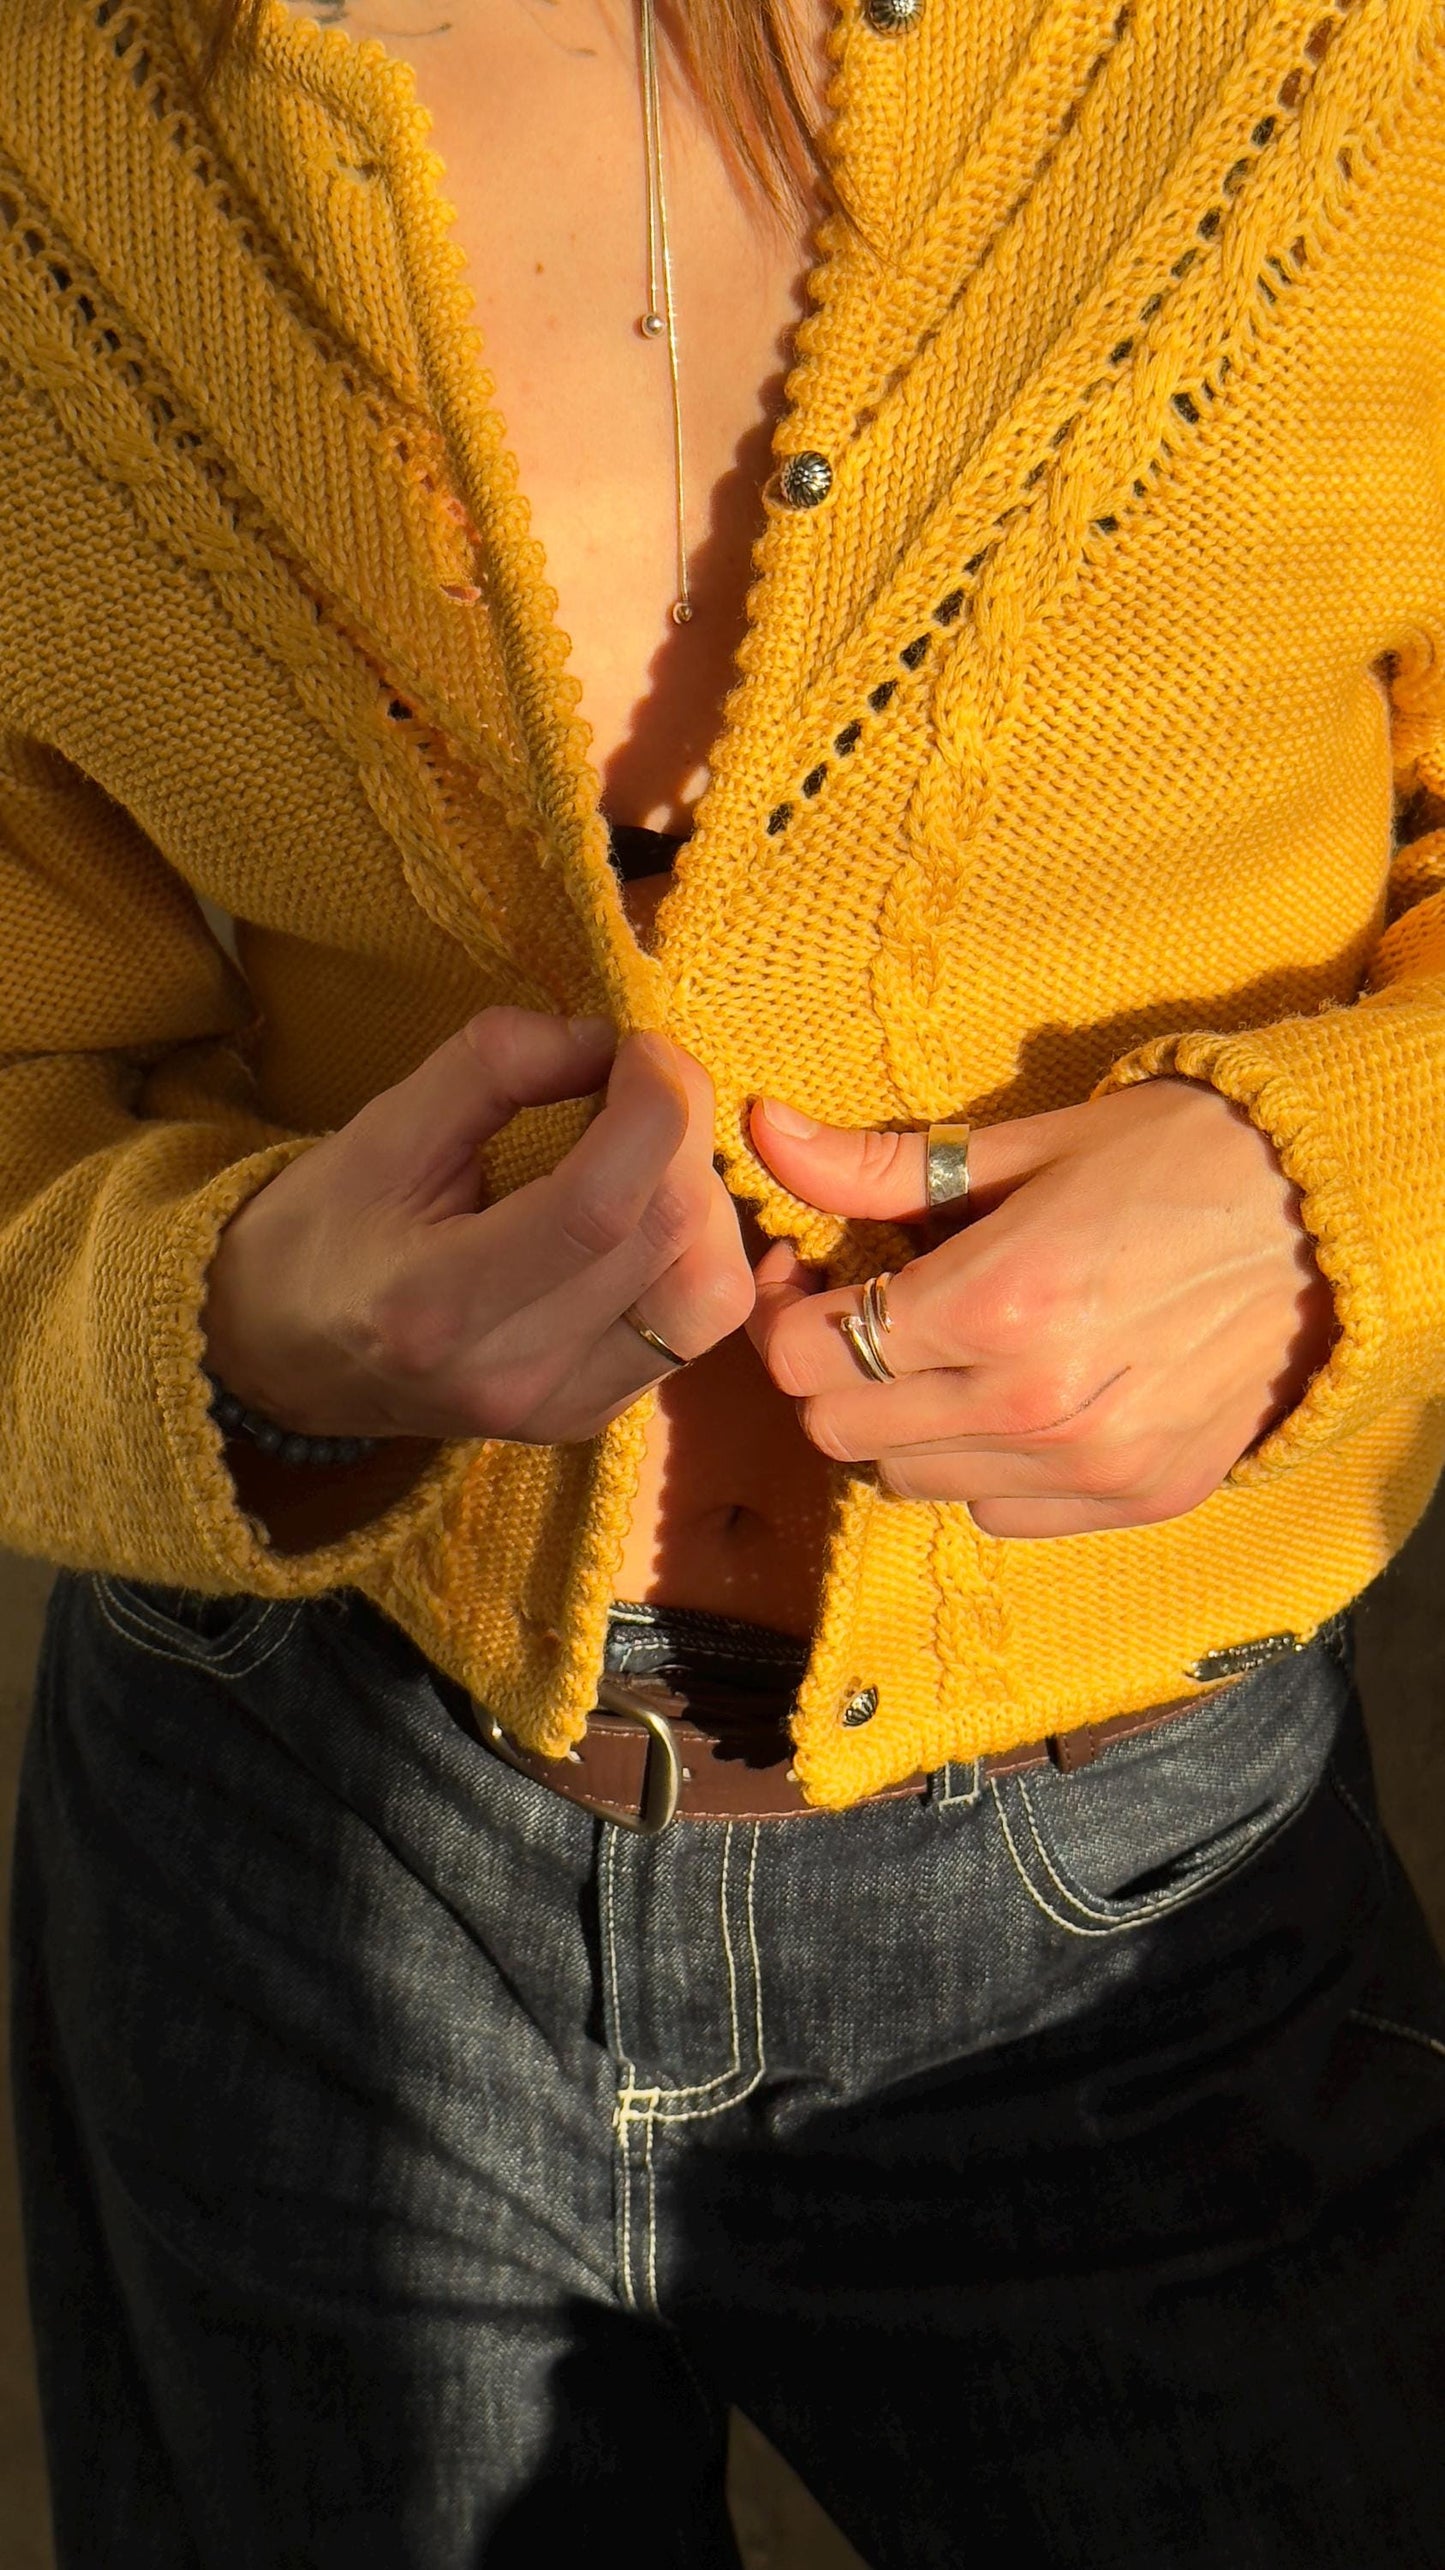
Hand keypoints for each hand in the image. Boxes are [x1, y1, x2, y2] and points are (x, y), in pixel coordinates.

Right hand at [200, 1008, 752, 1447]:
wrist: (276, 1359)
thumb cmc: (321, 1232)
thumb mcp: (377, 1129)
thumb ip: (491, 1067)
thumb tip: (606, 1037)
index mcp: (435, 1304)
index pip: (598, 1206)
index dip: (652, 1107)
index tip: (638, 1043)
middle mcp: (511, 1374)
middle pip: (670, 1242)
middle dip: (687, 1132)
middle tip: (651, 1075)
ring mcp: (562, 1410)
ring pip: (709, 1297)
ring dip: (707, 1197)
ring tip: (655, 1146)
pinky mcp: (593, 1418)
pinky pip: (693, 1330)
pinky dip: (692, 1249)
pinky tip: (644, 1208)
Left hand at [743, 1076, 1337, 1536]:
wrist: (1328, 1216)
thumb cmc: (1176, 1158)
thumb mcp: (1024, 1147)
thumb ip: (878, 1165)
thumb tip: (765, 1130)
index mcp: (993, 1301)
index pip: (808, 1355)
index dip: (784, 1311)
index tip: (806, 1271)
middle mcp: (1032, 1403)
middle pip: (840, 1429)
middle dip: (827, 1366)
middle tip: (859, 1309)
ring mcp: (1087, 1465)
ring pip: (908, 1479)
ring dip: (898, 1418)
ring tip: (940, 1350)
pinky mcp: (1133, 1498)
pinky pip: (995, 1512)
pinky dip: (978, 1463)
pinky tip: (1008, 1393)